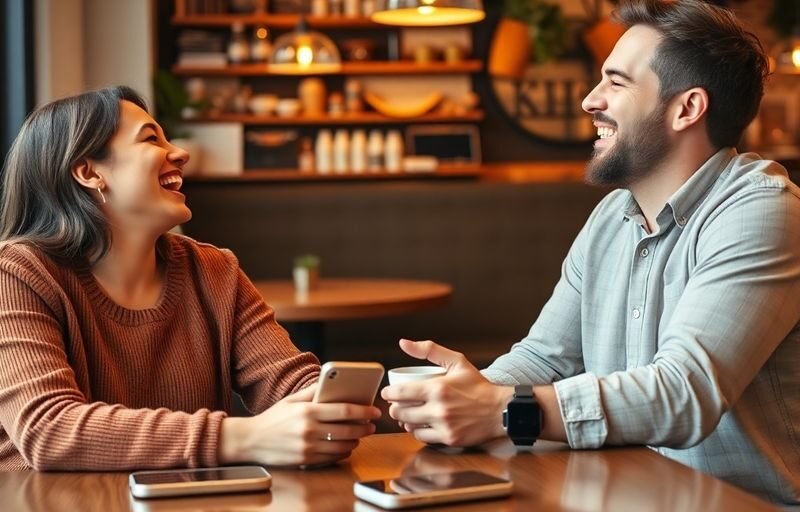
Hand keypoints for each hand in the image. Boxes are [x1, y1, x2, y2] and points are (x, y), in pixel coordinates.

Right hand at [219, 384, 380, 466]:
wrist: (251, 441)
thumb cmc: (273, 418)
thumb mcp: (292, 400)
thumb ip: (313, 391)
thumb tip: (331, 381)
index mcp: (308, 411)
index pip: (343, 411)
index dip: (363, 411)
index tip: (374, 411)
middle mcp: (309, 430)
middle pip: (347, 430)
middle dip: (364, 428)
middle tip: (372, 425)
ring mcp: (308, 447)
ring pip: (343, 446)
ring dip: (356, 441)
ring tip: (360, 435)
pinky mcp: (306, 460)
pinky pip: (332, 457)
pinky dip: (343, 452)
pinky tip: (346, 446)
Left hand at [381, 339, 512, 446]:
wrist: (500, 409)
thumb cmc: (477, 385)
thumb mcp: (456, 361)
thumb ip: (429, 350)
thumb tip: (403, 343)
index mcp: (437, 388)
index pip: (399, 393)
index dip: (388, 394)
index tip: (388, 393)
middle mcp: (438, 409)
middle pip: (400, 413)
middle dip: (395, 408)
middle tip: (398, 404)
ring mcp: (443, 426)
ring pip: (409, 427)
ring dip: (405, 421)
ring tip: (408, 415)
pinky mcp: (448, 439)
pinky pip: (422, 438)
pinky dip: (418, 432)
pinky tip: (420, 425)